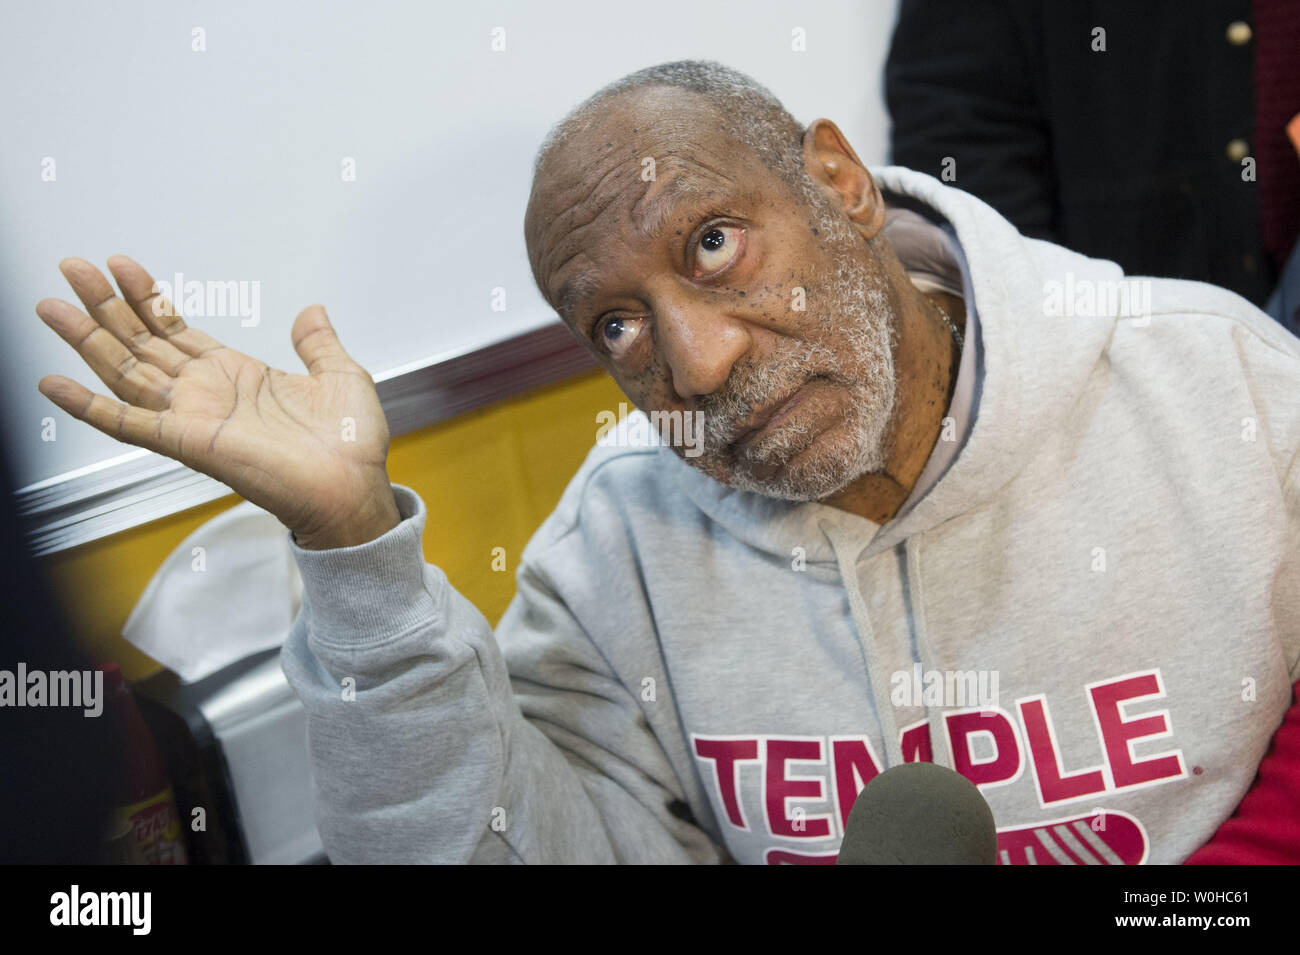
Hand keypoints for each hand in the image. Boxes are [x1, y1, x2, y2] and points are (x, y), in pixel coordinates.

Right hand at [35, 255, 400, 548]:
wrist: (355, 487)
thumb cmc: (351, 445)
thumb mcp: (340, 375)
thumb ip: (318, 342)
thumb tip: (312, 311)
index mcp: (238, 377)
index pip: (175, 330)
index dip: (146, 298)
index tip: (120, 266)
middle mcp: (208, 395)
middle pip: (140, 343)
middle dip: (105, 305)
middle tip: (72, 268)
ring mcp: (193, 418)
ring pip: (125, 372)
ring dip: (87, 339)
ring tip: (53, 305)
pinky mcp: (188, 442)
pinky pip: (128, 424)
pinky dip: (90, 406)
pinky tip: (56, 384)